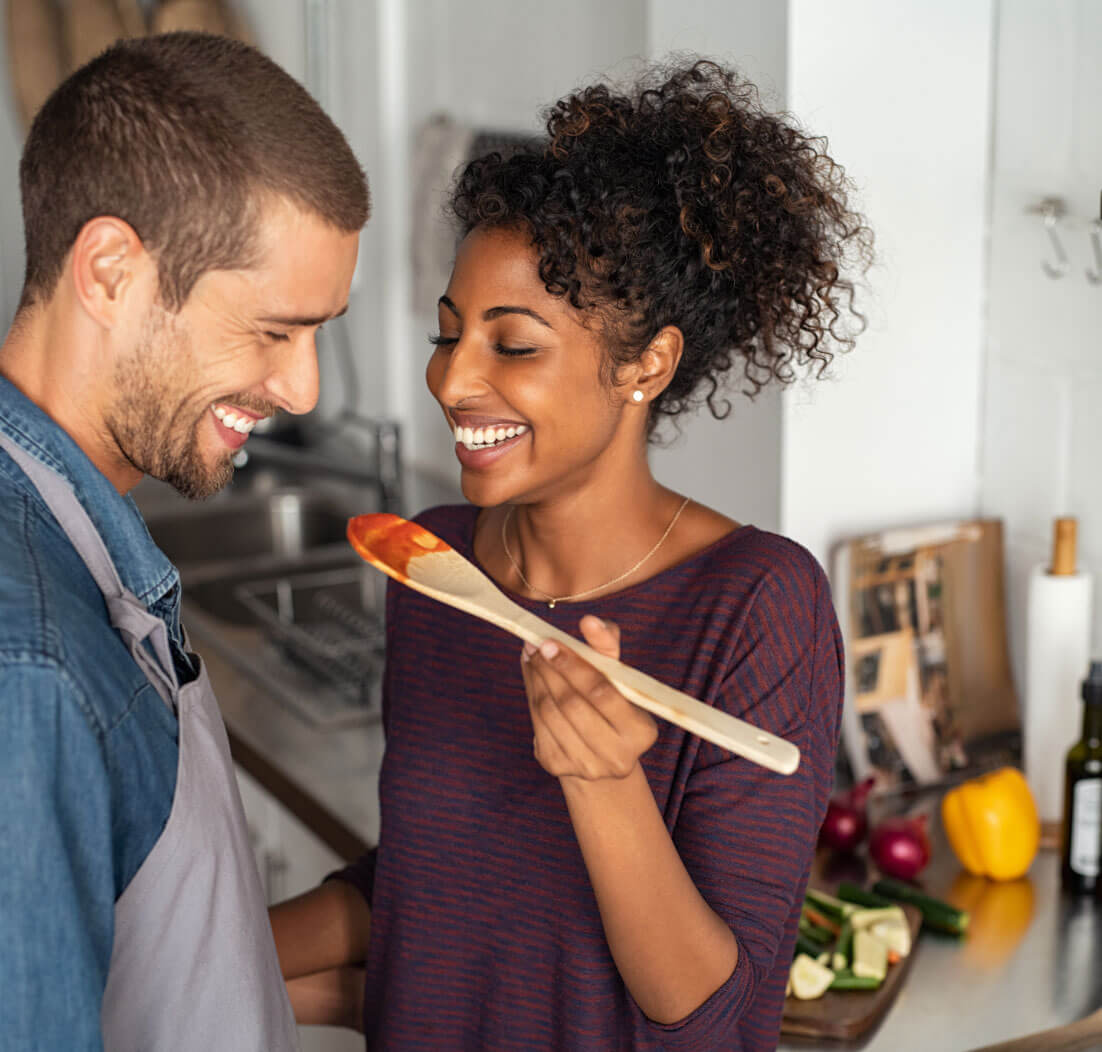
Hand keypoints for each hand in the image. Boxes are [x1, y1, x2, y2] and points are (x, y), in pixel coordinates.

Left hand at [521, 615, 657, 780]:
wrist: (599, 751)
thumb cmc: (611, 701)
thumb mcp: (618, 675)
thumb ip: (607, 645)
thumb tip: (590, 621)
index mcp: (640, 732)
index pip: (602, 693)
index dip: (574, 666)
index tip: (551, 641)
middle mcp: (616, 757)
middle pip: (572, 704)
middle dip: (550, 669)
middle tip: (536, 643)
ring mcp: (585, 766)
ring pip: (550, 712)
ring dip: (537, 678)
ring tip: (532, 654)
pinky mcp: (556, 765)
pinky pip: (537, 723)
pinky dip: (532, 694)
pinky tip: (532, 675)